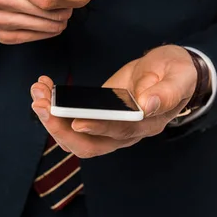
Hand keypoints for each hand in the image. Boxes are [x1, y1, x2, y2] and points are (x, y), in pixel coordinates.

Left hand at [30, 45, 199, 157]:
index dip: (98, 128)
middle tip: (41, 103)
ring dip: (52, 119)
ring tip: (38, 92)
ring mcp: (109, 127)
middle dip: (60, 128)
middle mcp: (126, 132)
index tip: (77, 121)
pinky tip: (45, 88)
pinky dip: (55, 108)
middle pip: (89, 145)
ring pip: (76, 137)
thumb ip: (166, 91)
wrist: (171, 71)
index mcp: (148, 123)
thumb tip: (147, 105)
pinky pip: (72, 121)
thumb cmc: (177, 73)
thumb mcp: (179, 76)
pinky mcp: (98, 117)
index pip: (120, 131)